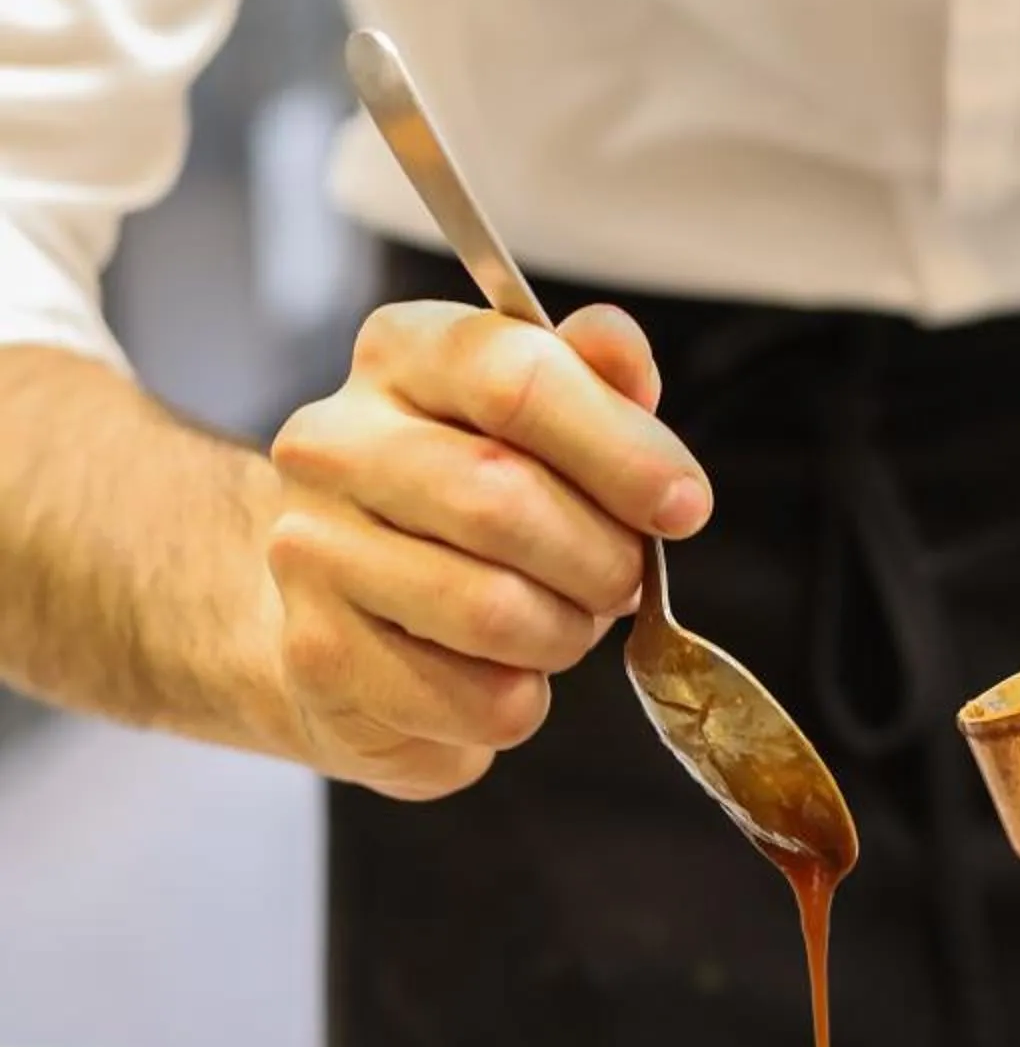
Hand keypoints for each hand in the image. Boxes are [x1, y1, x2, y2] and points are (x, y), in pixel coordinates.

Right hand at [265, 299, 710, 799]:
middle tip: (620, 580)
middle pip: (501, 498)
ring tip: (560, 623)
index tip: (682, 505)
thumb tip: (617, 346)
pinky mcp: (319, 656)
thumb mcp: (543, 421)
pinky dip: (521, 700)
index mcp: (402, 353)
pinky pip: (474, 699)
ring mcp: (310, 550)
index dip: (621, 450)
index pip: (517, 378)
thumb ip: (593, 377)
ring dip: (565, 634)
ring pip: (490, 610)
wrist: (350, 608)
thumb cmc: (468, 502)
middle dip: (600, 557)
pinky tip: (500, 672)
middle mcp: (334, 441)